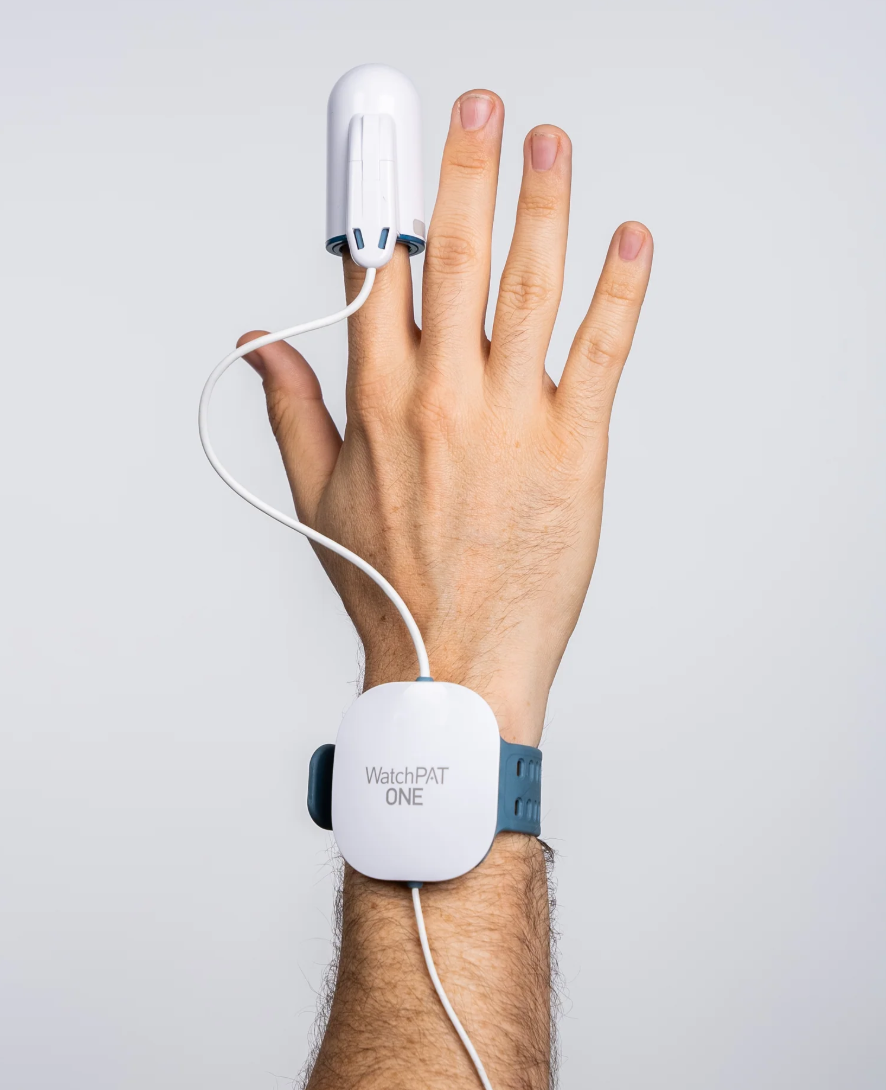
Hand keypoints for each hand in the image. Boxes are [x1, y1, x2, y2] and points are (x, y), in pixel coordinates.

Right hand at [240, 90, 651, 747]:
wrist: (453, 661)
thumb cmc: (388, 584)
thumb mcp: (318, 496)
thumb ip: (291, 407)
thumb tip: (258, 343)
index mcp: (379, 401)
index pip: (377, 275)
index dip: (383, 202)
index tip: (389, 148)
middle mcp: (443, 397)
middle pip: (456, 258)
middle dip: (465, 170)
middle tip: (480, 105)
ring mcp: (513, 419)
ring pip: (529, 288)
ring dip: (542, 205)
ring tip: (549, 143)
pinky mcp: (574, 449)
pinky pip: (603, 353)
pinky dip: (620, 291)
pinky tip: (631, 241)